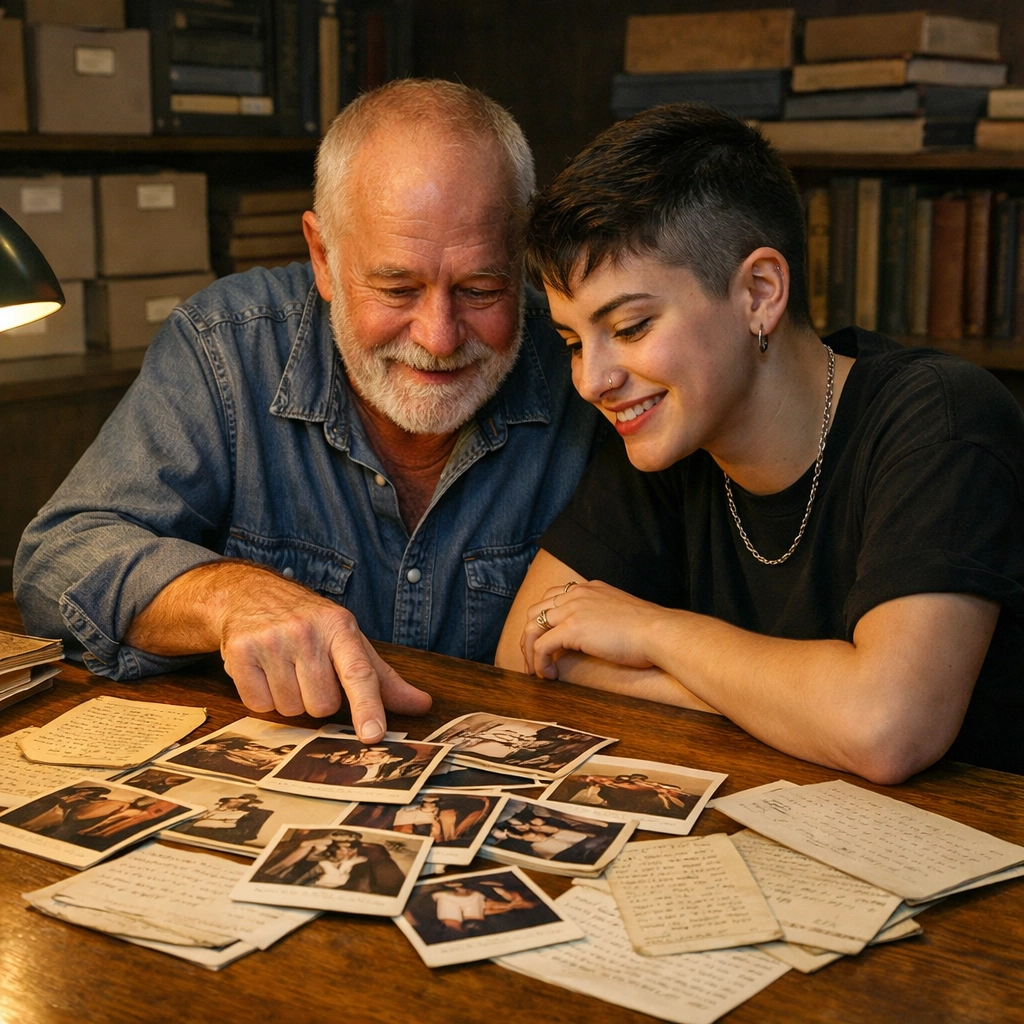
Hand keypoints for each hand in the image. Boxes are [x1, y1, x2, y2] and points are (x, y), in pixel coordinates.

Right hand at [125, 562, 430, 739]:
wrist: (249, 594)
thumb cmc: (309, 624)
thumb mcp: (348, 641)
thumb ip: (384, 679)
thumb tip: (423, 705)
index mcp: (340, 627)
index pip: (359, 672)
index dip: (368, 706)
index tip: (373, 735)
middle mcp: (306, 631)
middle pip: (323, 705)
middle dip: (318, 700)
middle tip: (308, 674)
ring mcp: (271, 640)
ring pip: (291, 710)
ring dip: (289, 700)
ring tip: (284, 670)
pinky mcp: (239, 652)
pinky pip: (258, 705)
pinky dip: (262, 698)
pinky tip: (262, 672)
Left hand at [521, 580, 666, 678]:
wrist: (659, 632)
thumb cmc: (649, 630)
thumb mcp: (621, 614)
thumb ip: (604, 617)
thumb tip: (600, 635)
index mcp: (588, 588)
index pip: (552, 598)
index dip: (543, 622)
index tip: (545, 642)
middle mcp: (576, 594)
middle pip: (535, 611)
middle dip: (529, 636)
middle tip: (533, 660)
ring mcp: (572, 609)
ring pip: (531, 627)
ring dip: (528, 651)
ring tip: (536, 671)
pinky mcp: (572, 628)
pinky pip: (541, 646)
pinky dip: (539, 662)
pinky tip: (548, 675)